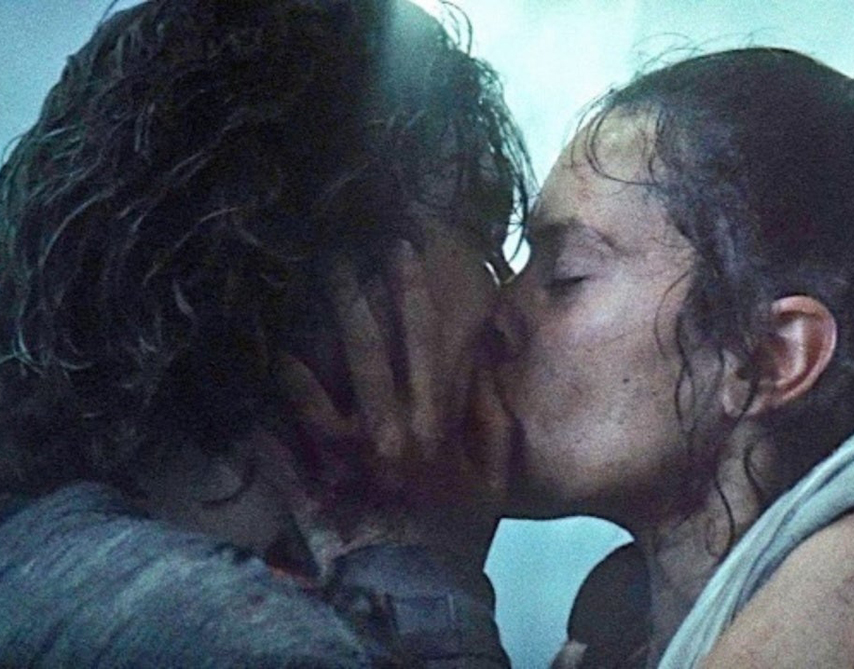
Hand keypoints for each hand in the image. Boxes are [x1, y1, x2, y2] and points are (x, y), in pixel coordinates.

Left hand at [256, 240, 511, 581]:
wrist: (422, 589)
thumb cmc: (459, 530)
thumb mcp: (494, 476)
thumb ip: (493, 418)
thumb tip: (484, 363)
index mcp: (432, 423)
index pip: (422, 342)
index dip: (410, 291)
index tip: (399, 247)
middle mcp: (387, 431)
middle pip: (365, 350)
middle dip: (350, 296)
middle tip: (332, 253)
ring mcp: (346, 460)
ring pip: (313, 391)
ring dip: (296, 345)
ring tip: (281, 303)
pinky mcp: (315, 487)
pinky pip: (279, 449)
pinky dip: (259, 419)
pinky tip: (242, 384)